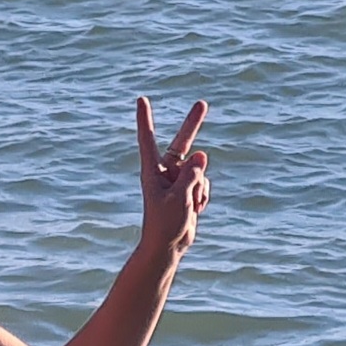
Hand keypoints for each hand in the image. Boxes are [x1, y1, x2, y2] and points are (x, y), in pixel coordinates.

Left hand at [136, 96, 208, 259]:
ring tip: (188, 206)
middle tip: (202, 103)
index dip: (145, 119)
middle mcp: (165, 171)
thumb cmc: (165, 224)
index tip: (141, 100)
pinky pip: (204, 184)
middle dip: (193, 124)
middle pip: (182, 143)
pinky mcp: (189, 189)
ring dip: (199, 189)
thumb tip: (202, 154)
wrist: (168, 246)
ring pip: (199, 171)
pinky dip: (202, 196)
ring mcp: (178, 179)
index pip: (148, 139)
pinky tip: (194, 210)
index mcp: (152, 171)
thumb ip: (190, 176)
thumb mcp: (179, 199)